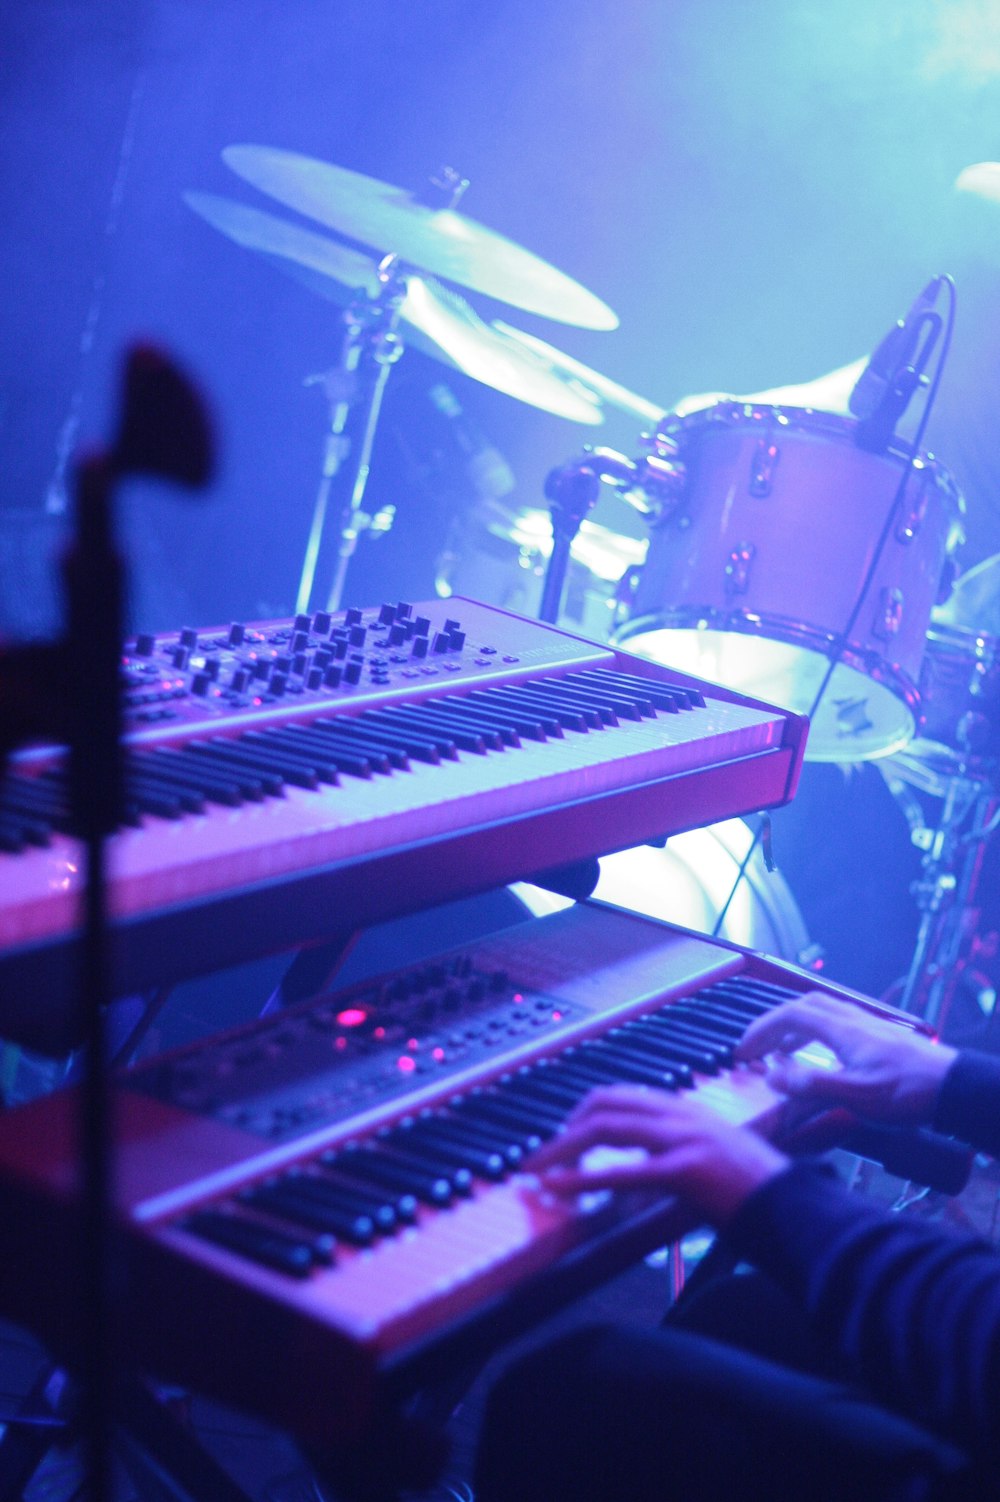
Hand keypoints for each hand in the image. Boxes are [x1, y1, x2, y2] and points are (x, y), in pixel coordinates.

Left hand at [528, 1085, 788, 1226]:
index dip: (585, 1111)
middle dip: (565, 1126)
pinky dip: (583, 1179)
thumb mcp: (712, 1160)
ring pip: (607, 1129)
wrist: (796, 1209)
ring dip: (562, 1149)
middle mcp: (682, 1116)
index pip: (623, 1096)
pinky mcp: (687, 1170)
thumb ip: (675, 1156)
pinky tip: (560, 1188)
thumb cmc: (758, 1193)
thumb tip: (639, 1170)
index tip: (564, 1134)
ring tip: (535, 1168)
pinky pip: (624, 1172)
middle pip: (606, 1105)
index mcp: (687, 1111)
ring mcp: (684, 1139)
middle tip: (541, 1154)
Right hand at [734, 991, 957, 1125]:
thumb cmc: (907, 1093)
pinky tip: (821, 1054)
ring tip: (781, 1051)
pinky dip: (816, 1032)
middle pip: (802, 1006)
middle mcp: (852, 1019)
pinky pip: (837, 1022)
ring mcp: (867, 1025)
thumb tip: (773, 1076)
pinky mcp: (879, 1035)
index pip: (788, 1015)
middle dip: (773, 1023)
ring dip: (794, 1026)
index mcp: (841, 1029)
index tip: (742, 1050)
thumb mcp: (854, 1096)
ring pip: (820, 1011)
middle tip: (757, 1047)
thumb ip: (810, 1084)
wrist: (953, 1088)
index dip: (760, 1030)